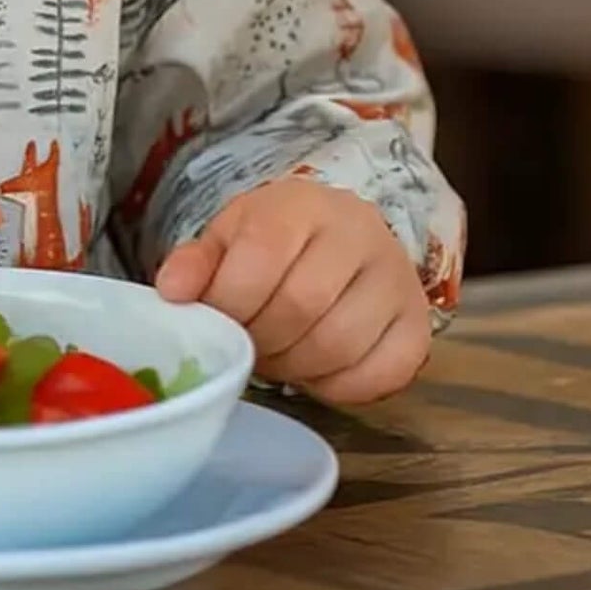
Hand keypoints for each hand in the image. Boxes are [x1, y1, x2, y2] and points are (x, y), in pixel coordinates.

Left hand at [155, 176, 428, 404]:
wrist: (342, 241)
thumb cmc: (277, 242)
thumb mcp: (230, 237)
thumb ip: (198, 262)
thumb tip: (172, 291)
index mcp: (304, 203)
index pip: (262, 253)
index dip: (229, 300)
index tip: (212, 318)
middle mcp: (361, 233)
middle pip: (301, 304)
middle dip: (260, 339)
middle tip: (245, 343)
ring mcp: (398, 279)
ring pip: (339, 344)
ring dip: (295, 366)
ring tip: (276, 353)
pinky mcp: (418, 325)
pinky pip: (379, 375)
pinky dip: (337, 386)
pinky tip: (315, 368)